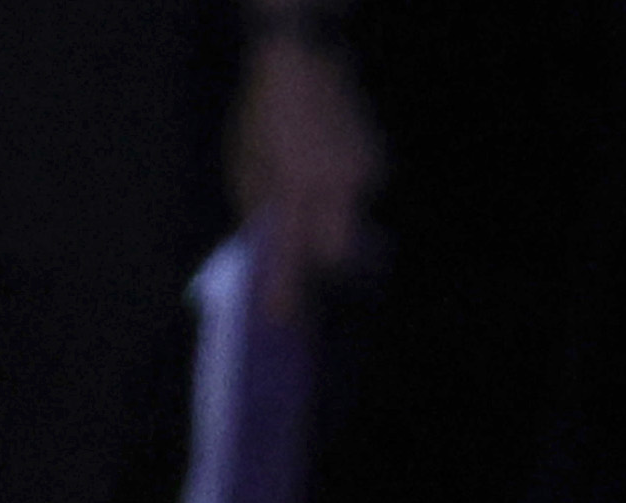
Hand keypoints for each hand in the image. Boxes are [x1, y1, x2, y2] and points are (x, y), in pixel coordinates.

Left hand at [234, 29, 380, 315]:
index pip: (294, 253)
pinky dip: (345, 211)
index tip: (283, 318)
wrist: (306, 61)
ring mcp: (366, 177)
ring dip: (336, 237)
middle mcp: (338, 186)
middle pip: (343, 257)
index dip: (288, 289)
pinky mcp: (380, 169)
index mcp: (297, 183)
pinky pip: (363, 206)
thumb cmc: (265, 111)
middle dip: (327, 273)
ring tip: (315, 225)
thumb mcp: (246, 162)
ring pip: (357, 231)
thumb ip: (258, 210)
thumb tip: (268, 252)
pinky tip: (327, 194)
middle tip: (308, 281)